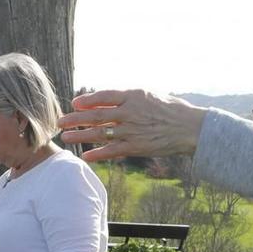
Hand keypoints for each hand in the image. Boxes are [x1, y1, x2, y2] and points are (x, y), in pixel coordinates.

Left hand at [59, 88, 208, 161]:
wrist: (191, 128)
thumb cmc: (174, 109)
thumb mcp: (152, 95)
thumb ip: (132, 98)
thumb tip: (114, 99)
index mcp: (134, 96)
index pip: (105, 96)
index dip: (88, 100)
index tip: (74, 103)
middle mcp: (130, 112)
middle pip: (97, 115)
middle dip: (76, 119)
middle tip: (60, 121)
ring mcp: (132, 130)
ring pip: (101, 133)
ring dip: (81, 136)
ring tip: (66, 137)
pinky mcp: (136, 146)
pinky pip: (113, 150)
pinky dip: (98, 154)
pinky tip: (86, 156)